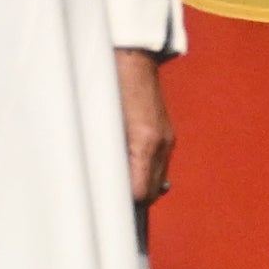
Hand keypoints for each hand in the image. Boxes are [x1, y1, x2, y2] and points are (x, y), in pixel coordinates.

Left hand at [117, 46, 174, 211]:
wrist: (130, 58)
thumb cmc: (107, 87)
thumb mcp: (101, 124)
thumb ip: (105, 155)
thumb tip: (103, 183)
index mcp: (144, 140)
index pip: (141, 191)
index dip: (126, 203)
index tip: (111, 209)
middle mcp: (161, 142)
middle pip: (154, 190)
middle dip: (135, 199)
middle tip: (112, 203)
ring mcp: (168, 138)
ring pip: (159, 180)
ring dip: (142, 186)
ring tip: (121, 189)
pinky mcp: (168, 134)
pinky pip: (161, 164)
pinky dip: (147, 172)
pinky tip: (131, 170)